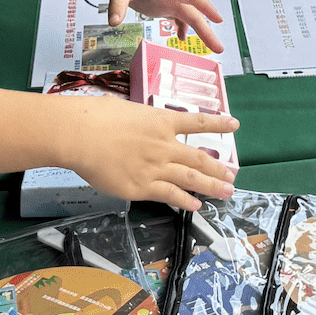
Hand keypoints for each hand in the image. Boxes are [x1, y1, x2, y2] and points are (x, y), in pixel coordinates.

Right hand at [54, 94, 236, 211]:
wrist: (81, 135)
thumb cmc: (96, 117)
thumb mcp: (124, 108)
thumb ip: (136, 117)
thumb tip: (132, 117)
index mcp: (161, 121)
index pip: (197, 122)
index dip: (218, 123)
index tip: (234, 124)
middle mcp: (164, 145)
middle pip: (199, 158)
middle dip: (217, 168)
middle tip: (231, 175)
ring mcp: (155, 167)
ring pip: (191, 179)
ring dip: (211, 186)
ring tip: (226, 192)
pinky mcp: (142, 186)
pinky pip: (170, 195)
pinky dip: (185, 201)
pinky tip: (196, 206)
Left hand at [100, 0, 225, 51]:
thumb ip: (117, 5)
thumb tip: (113, 22)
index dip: (206, 8)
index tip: (219, 19)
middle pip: (194, 13)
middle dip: (207, 31)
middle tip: (219, 48)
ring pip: (188, 16)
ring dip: (199, 30)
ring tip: (210, 48)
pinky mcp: (160, 3)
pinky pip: (177, 16)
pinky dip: (181, 27)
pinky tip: (181, 38)